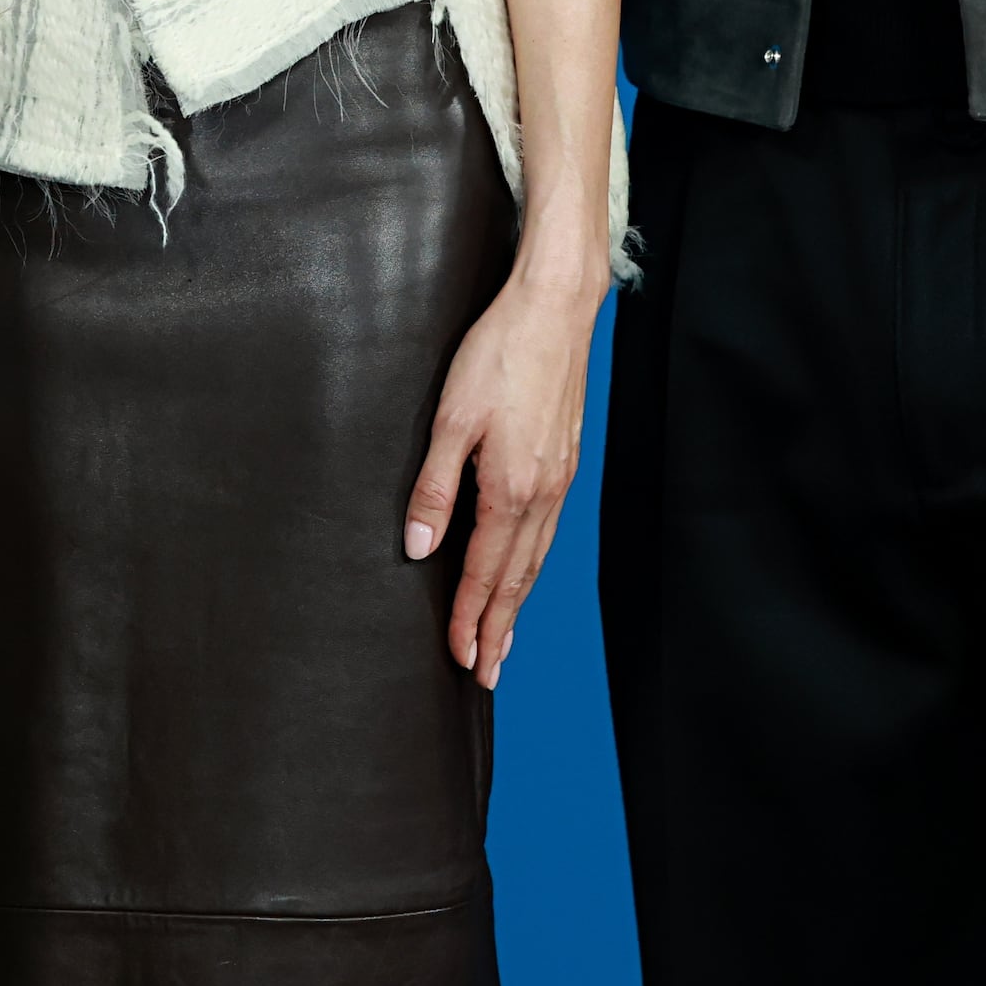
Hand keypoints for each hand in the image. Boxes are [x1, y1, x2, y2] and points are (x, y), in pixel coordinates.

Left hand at [406, 244, 603, 690]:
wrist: (555, 310)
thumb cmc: (497, 354)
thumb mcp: (450, 419)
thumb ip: (434, 488)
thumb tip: (418, 547)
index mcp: (511, 487)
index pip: (483, 571)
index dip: (470, 618)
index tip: (461, 659)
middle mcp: (543, 493)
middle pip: (517, 578)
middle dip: (498, 629)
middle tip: (485, 676)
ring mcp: (560, 480)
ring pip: (536, 559)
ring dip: (517, 604)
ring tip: (502, 640)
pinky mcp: (567, 463)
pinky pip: (548, 533)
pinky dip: (533, 567)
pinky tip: (523, 572)